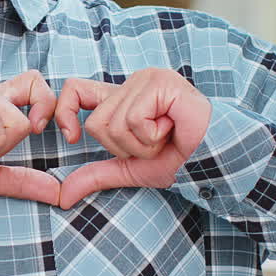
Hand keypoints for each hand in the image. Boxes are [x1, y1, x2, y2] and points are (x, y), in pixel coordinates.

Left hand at [55, 69, 210, 208]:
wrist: (212, 158)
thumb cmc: (178, 159)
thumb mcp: (129, 169)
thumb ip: (95, 175)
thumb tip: (63, 196)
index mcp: (121, 99)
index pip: (75, 90)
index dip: (63, 112)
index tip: (71, 137)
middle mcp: (131, 84)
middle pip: (95, 123)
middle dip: (123, 147)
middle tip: (152, 142)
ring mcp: (146, 79)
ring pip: (113, 124)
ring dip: (140, 145)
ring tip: (165, 136)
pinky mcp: (159, 83)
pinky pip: (134, 119)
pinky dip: (151, 137)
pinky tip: (172, 129)